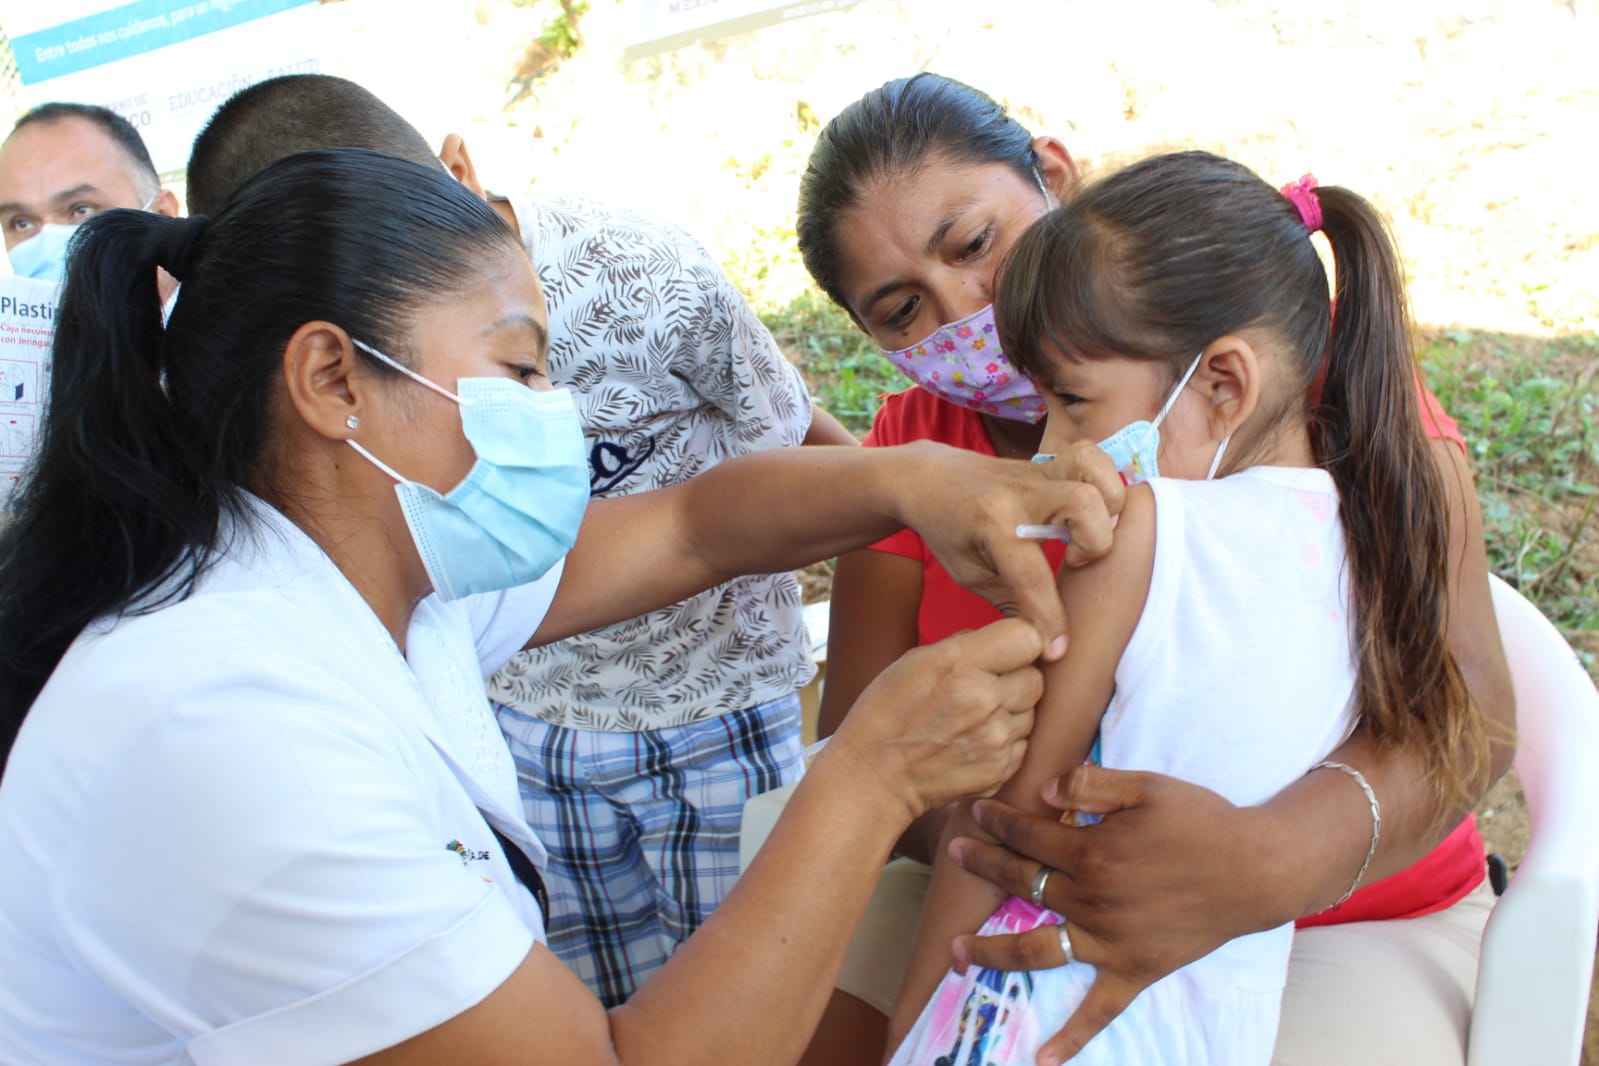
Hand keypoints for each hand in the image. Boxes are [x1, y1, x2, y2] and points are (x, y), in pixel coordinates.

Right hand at [825, 618, 1044, 825]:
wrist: (874, 775)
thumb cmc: (887, 712)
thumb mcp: (913, 660)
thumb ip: (963, 645)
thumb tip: (998, 640)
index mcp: (958, 664)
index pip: (1028, 637)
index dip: (1019, 642)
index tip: (1008, 651)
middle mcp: (983, 699)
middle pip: (1036, 677)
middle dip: (1016, 679)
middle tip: (986, 687)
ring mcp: (995, 738)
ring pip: (1031, 712)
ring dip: (1011, 712)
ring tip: (975, 718)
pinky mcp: (1000, 768)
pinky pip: (1023, 744)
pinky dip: (1006, 741)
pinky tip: (974, 741)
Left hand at [898, 441, 1123, 660]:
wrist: (929, 478)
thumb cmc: (948, 530)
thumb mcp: (969, 574)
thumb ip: (1011, 603)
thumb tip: (1047, 642)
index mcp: (991, 524)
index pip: (1033, 577)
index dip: (1051, 622)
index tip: (1057, 648)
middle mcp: (1019, 493)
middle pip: (1082, 502)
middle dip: (1096, 542)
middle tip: (1074, 562)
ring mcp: (1037, 471)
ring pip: (1091, 468)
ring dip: (1108, 504)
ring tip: (1088, 532)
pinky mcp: (1049, 463)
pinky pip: (1090, 456)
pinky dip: (1104, 479)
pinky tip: (1094, 509)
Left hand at [944, 765, 1291, 1064]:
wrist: (1257, 869)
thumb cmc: (1202, 822)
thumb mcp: (1146, 786)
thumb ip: (1091, 784)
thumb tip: (1045, 788)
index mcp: (1093, 853)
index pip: (1030, 836)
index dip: (999, 821)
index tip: (976, 812)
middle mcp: (1093, 902)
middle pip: (1024, 883)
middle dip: (984, 865)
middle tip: (953, 853)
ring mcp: (1111, 942)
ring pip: (1038, 950)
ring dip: (993, 951)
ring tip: (956, 950)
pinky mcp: (1135, 971)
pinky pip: (1098, 1010)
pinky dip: (1070, 1037)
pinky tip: (1042, 1058)